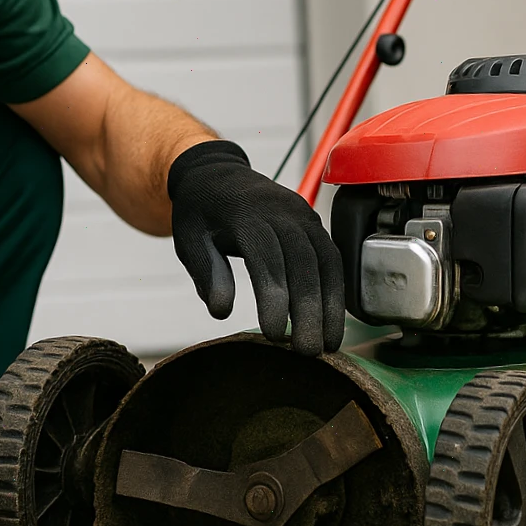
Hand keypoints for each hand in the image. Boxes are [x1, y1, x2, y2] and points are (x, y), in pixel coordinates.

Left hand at [168, 140, 345, 355]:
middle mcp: (281, 210)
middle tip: (308, 352)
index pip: (267, 257)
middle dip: (310, 309)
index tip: (274, 335)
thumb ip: (206, 273)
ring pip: (325, 260)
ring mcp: (302, 214)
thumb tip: (221, 311)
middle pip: (303, 262)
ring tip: (328, 344)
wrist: (217, 173)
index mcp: (246, 212)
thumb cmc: (200, 212)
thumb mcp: (189, 239)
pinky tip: (333, 319)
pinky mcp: (314, 222)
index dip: (274, 297)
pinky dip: (336, 290)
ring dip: (331, 304)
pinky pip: (331, 256)